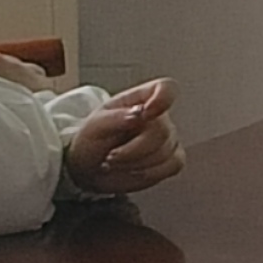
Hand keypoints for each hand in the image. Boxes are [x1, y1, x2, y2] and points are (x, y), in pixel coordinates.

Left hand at [64, 79, 185, 198]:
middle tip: (110, 157)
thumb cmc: (92, 141)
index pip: (166, 88)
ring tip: (115, 164)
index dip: (162, 99)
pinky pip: (172, 166)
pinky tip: (132, 171)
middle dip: (132, 150)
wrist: (90, 167)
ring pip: (165, 154)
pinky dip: (149, 174)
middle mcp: (160, 117)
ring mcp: (169, 139)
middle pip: (161, 132)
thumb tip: (139, 113)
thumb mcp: (95, 125)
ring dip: (135, 164)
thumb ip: (117, 117)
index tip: (145, 114)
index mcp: (142, 100)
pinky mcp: (172, 160)